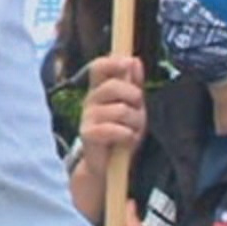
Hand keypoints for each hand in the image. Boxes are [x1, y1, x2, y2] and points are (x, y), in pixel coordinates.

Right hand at [78, 55, 146, 172]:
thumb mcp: (132, 106)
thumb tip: (134, 60)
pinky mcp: (88, 134)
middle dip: (134, 97)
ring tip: (134, 131)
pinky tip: (126, 140)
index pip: (98, 67)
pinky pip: (114, 129)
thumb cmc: (121, 132)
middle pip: (113, 86)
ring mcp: (88, 117)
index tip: (128, 63)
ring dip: (135, 122)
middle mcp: (90, 100)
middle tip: (138, 109)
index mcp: (100, 90)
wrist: (108, 166)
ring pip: (120, 110)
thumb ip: (133, 84)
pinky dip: (127, 135)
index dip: (112, 61)